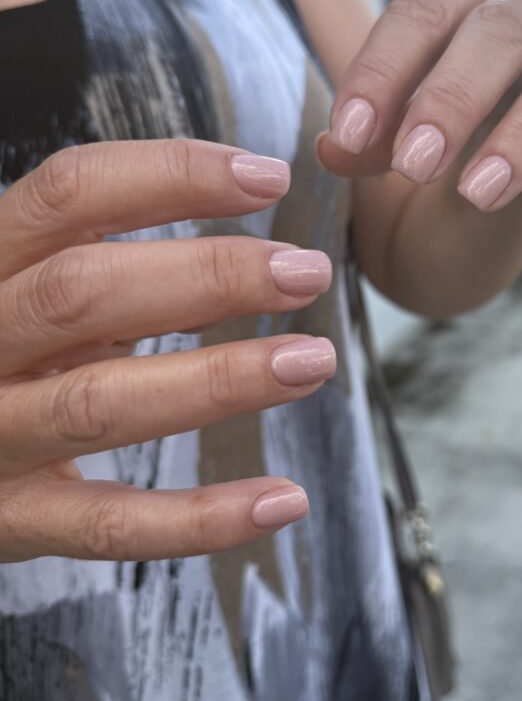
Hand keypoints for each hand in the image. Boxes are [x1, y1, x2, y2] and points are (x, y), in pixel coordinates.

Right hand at [0, 140, 335, 562]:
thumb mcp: (26, 294)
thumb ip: (105, 279)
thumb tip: (230, 273)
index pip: (70, 193)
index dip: (172, 175)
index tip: (269, 178)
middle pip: (85, 290)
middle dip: (207, 275)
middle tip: (307, 272)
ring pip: (100, 402)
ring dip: (218, 379)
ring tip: (313, 361)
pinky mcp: (12, 522)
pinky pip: (110, 524)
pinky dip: (201, 518)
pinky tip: (283, 501)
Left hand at [318, 0, 521, 240]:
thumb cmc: (464, 99)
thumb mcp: (408, 112)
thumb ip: (370, 130)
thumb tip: (331, 152)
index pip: (423, 10)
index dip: (382, 73)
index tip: (349, 136)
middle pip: (500, 31)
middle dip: (453, 99)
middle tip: (414, 165)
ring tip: (478, 195)